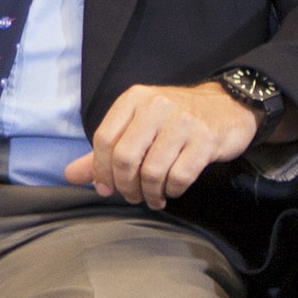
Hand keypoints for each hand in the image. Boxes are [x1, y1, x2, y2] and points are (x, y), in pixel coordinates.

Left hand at [64, 82, 260, 207]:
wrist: (227, 106)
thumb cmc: (175, 119)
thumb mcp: (138, 125)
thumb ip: (105, 150)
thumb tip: (71, 176)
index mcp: (133, 100)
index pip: (104, 139)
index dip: (100, 169)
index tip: (104, 188)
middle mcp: (155, 106)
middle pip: (125, 157)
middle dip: (125, 185)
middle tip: (131, 196)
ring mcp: (182, 122)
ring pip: (152, 170)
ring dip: (149, 192)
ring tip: (152, 198)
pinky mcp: (206, 140)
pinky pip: (180, 175)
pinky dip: (172, 190)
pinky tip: (172, 190)